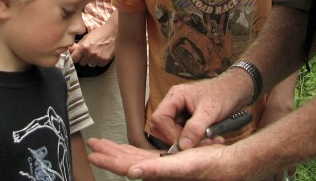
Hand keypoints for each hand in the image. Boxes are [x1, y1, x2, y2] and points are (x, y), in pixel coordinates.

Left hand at [69, 21, 115, 66]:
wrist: (112, 32)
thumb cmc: (99, 33)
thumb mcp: (86, 37)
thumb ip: (78, 45)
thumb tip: (70, 50)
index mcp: (84, 47)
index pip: (74, 58)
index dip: (74, 57)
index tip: (76, 56)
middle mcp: (90, 54)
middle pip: (82, 63)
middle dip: (83, 59)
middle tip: (88, 53)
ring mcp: (98, 58)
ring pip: (90, 64)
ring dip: (92, 60)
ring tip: (96, 52)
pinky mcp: (105, 60)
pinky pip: (99, 65)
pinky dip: (99, 61)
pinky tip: (101, 54)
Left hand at [87, 137, 237, 180]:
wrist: (224, 164)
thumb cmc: (205, 166)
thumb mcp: (180, 166)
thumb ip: (156, 171)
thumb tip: (132, 172)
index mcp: (154, 171)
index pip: (124, 165)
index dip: (107, 160)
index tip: (92, 155)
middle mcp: (154, 169)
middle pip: (124, 160)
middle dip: (107, 152)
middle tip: (91, 144)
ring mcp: (160, 164)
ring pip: (131, 156)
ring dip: (116, 150)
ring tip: (102, 144)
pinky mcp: (167, 159)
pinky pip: (143, 154)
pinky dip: (131, 150)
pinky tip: (126, 150)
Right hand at [150, 72, 249, 149]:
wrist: (234, 92)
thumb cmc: (222, 94)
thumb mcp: (210, 111)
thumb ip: (195, 128)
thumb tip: (182, 145)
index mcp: (175, 96)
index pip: (159, 118)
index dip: (168, 133)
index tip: (184, 143)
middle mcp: (174, 103)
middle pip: (161, 126)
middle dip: (176, 138)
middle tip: (195, 143)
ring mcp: (179, 111)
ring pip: (171, 132)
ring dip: (185, 141)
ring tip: (204, 141)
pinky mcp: (186, 119)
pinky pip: (181, 133)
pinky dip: (191, 140)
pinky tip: (206, 139)